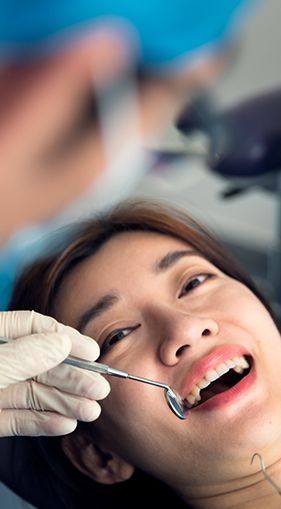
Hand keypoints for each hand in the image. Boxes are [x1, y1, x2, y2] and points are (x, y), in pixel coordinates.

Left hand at [0, 310, 109, 436]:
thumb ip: (25, 355)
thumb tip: (62, 343)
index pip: (34, 328)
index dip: (66, 339)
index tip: (92, 352)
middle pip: (39, 365)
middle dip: (72, 378)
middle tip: (99, 389)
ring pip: (33, 394)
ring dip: (64, 403)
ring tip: (90, 411)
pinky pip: (18, 420)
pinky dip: (42, 423)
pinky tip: (64, 424)